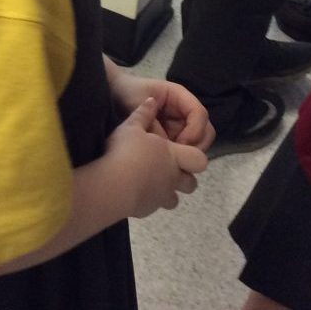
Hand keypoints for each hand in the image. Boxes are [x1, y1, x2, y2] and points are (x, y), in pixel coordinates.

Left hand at [106, 65, 213, 150]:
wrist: (113, 94)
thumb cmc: (125, 92)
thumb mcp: (136, 104)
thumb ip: (152, 125)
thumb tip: (167, 148)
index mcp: (179, 96)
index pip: (200, 113)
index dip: (195, 130)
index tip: (180, 144)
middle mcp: (184, 111)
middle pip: (205, 130)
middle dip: (196, 145)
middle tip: (178, 157)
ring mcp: (180, 125)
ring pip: (197, 143)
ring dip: (187, 153)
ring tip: (169, 160)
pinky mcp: (173, 137)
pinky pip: (184, 150)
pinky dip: (178, 157)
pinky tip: (164, 161)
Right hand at [106, 97, 207, 216]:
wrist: (111, 186)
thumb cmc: (125, 152)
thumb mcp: (131, 126)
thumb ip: (143, 113)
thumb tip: (151, 101)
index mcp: (174, 156)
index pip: (199, 158)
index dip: (195, 153)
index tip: (181, 148)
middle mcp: (173, 177)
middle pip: (192, 182)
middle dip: (184, 176)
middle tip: (166, 166)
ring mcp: (162, 196)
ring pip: (175, 198)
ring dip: (167, 190)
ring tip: (150, 180)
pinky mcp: (148, 209)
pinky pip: (155, 205)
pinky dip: (150, 198)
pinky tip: (134, 189)